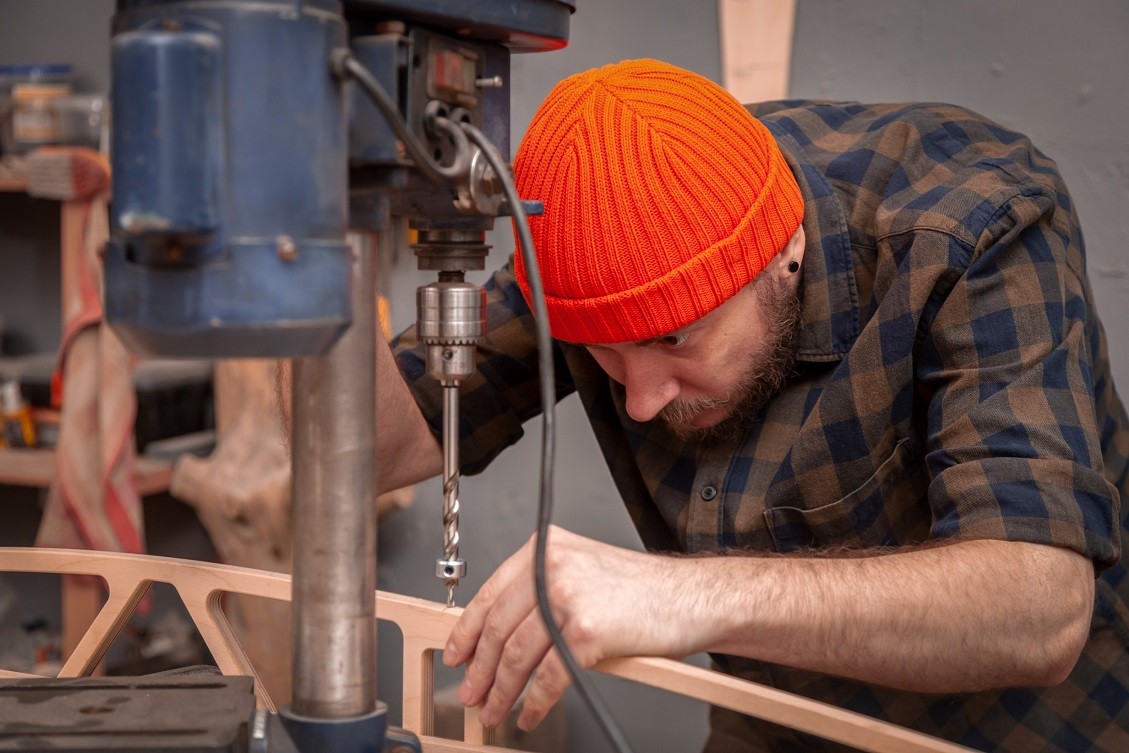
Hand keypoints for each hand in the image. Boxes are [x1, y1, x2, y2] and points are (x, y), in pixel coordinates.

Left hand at [442, 526, 701, 729]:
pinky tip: (529, 714)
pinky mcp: (587, 631)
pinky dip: (534, 701)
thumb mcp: (581, 570)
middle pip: (500, 627)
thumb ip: (540, 590)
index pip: (491, 592)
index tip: (456, 654)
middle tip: (470, 693)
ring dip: (501, 690)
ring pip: (518, 654)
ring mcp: (569, 598)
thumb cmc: (642, 589)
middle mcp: (553, 567)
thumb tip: (499, 635)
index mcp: (546, 548)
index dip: (467, 630)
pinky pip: (548, 676)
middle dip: (480, 668)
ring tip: (493, 711)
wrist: (691, 596)